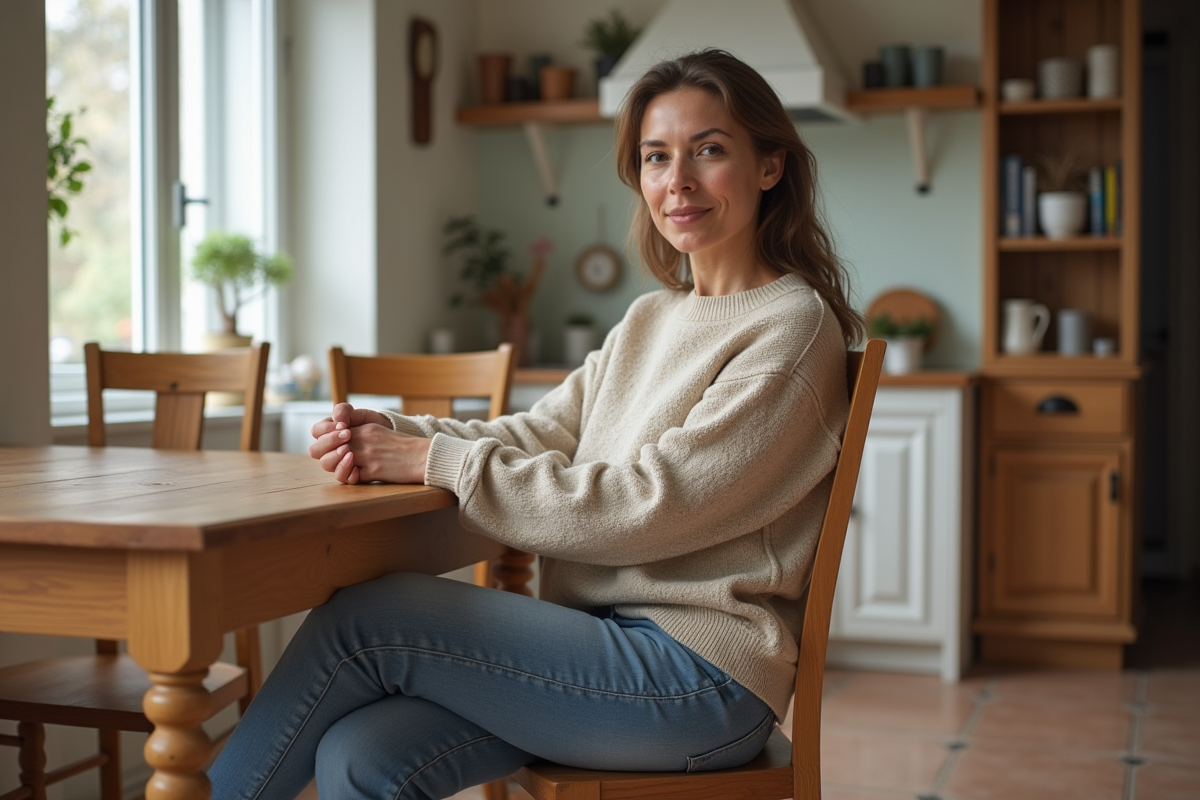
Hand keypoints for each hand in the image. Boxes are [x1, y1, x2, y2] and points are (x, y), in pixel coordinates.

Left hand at [308, 403, 430, 484]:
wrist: (423, 456)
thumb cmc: (404, 448)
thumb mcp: (380, 434)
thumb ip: (361, 436)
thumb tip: (342, 445)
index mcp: (365, 428)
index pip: (333, 431)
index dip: (327, 440)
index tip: (333, 447)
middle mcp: (363, 440)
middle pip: (328, 446)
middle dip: (326, 454)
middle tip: (333, 459)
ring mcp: (367, 455)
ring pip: (335, 461)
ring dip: (336, 466)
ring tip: (345, 468)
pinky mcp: (374, 471)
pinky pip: (350, 477)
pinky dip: (350, 478)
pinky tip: (356, 477)